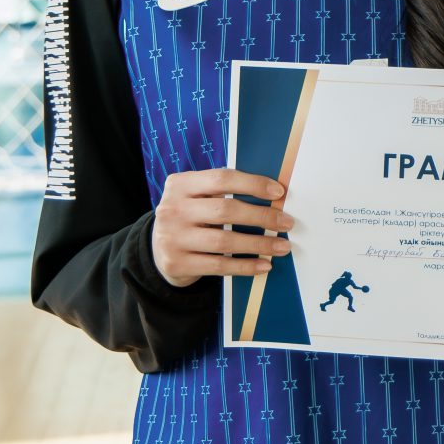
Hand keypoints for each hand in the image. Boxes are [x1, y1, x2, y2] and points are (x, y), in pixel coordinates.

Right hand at [149, 168, 290, 286]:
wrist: (157, 250)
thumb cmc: (190, 217)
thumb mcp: (196, 197)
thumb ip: (223, 192)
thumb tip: (272, 195)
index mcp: (180, 184)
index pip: (221, 178)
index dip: (253, 184)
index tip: (279, 193)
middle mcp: (172, 209)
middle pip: (225, 210)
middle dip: (262, 217)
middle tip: (287, 223)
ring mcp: (172, 238)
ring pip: (224, 241)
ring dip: (259, 244)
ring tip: (281, 246)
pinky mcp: (177, 263)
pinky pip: (219, 265)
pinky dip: (245, 265)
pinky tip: (264, 265)